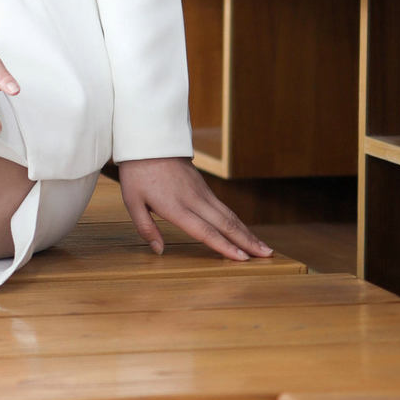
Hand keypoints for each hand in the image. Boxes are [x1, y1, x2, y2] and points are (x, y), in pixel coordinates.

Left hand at [117, 156, 273, 261]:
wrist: (149, 139)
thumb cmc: (137, 172)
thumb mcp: (132, 201)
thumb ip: (146, 227)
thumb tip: (159, 251)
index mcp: (175, 206)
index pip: (204, 230)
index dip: (224, 246)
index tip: (242, 259)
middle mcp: (194, 199)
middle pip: (225, 224)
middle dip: (247, 242)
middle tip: (266, 256)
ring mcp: (202, 192)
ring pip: (229, 215)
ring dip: (248, 232)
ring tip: (264, 248)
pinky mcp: (204, 187)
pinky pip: (224, 208)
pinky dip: (238, 222)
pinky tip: (245, 232)